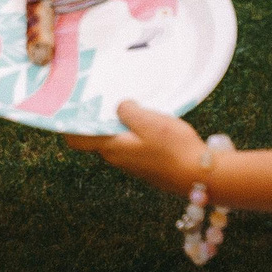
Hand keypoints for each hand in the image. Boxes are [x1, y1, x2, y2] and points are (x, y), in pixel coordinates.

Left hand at [68, 100, 207, 194]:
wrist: (203, 176)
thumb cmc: (173, 148)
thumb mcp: (148, 120)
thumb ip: (127, 110)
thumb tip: (119, 107)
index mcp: (112, 148)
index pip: (78, 139)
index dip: (69, 124)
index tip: (68, 106)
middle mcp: (119, 159)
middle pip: (98, 137)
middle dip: (98, 118)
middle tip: (101, 95)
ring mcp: (135, 165)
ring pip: (118, 141)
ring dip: (119, 124)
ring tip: (128, 103)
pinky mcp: (150, 167)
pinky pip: (134, 146)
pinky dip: (135, 133)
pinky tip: (148, 120)